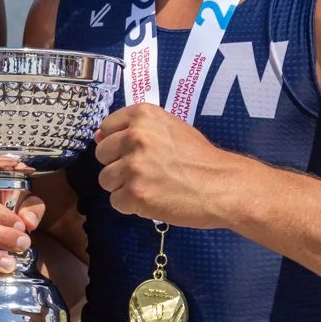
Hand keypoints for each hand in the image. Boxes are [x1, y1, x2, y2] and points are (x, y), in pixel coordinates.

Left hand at [95, 103, 240, 227]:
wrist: (222, 185)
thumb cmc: (199, 157)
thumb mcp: (169, 129)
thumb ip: (135, 130)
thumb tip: (98, 137)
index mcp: (142, 115)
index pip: (106, 127)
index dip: (118, 143)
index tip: (136, 152)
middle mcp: (134, 136)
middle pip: (101, 155)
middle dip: (118, 165)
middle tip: (145, 172)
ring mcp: (134, 166)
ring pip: (105, 179)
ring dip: (123, 187)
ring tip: (149, 187)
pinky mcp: (136, 193)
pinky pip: (116, 201)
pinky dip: (131, 206)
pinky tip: (152, 200)